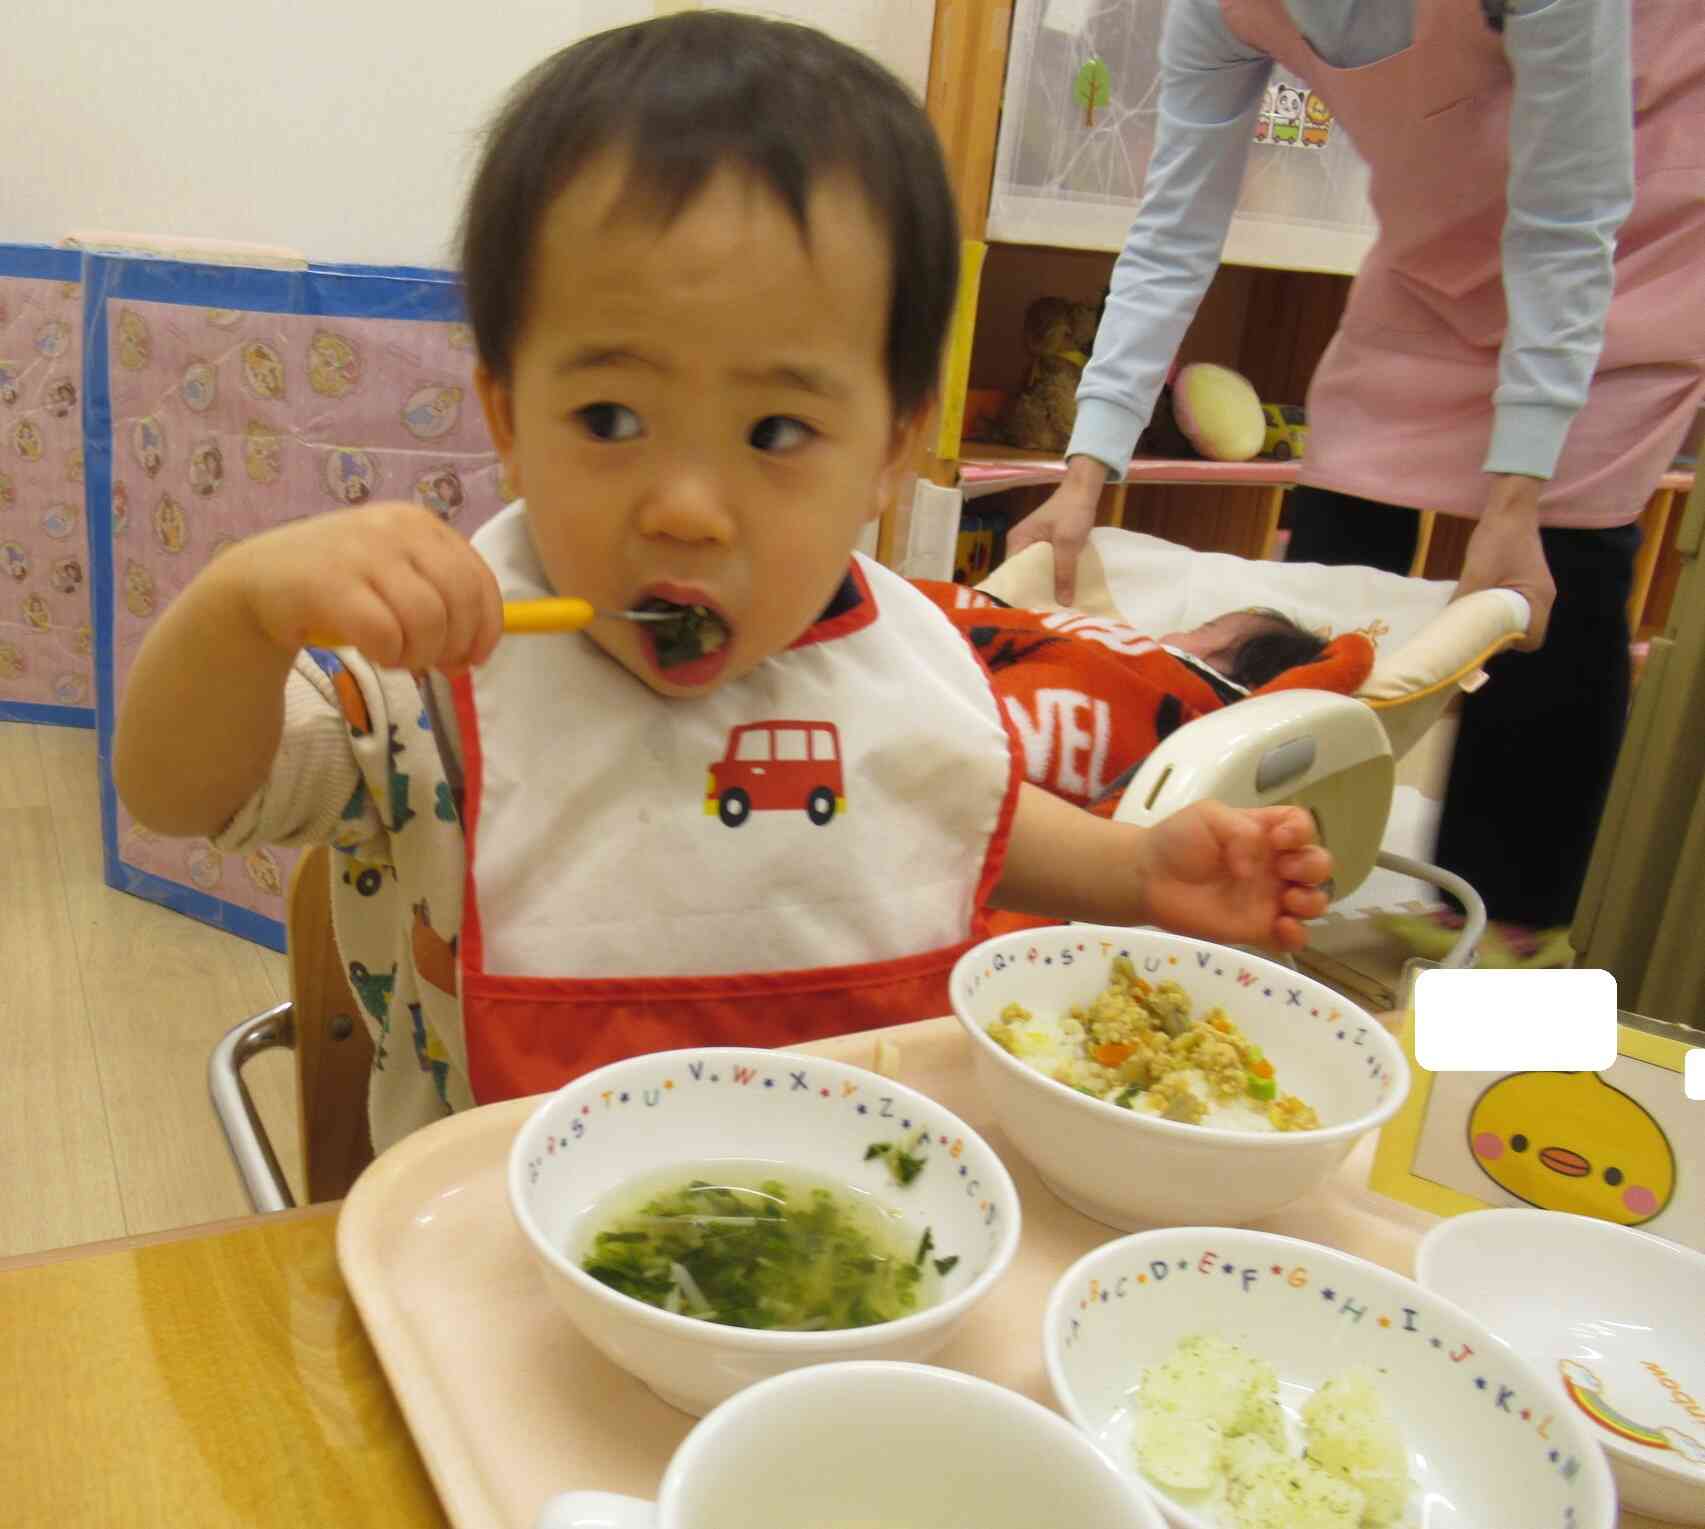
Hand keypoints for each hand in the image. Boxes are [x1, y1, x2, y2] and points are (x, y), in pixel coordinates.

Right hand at [220, 501, 503, 671]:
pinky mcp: (330, 583)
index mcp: (422, 524)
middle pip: (461, 600)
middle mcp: (397, 529)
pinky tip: (375, 653)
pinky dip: (388, 655)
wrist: (257, 582)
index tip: (474, 658)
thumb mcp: (398, 577)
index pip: (479, 579)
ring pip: (428, 619)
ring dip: (419, 654)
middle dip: (455, 644)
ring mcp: (363, 552)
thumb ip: (441, 602)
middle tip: (431, 664)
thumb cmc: (339, 584)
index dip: (486, 628)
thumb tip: (476, 654)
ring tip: (397, 658)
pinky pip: (386, 633)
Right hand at [1004, 456, 1104, 603]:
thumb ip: (1064, 572)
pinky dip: (1053, 576)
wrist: (1084, 489)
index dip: (1018, 592)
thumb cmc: (1071, 511)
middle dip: (1033, 593)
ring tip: (1052, 607)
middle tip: (1043, 614)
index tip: (1028, 611)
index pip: (1011, 574)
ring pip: (1036, 571)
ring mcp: (1033, 544)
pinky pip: (1046, 565)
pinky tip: (1062, 590)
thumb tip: (1062, 603)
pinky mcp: (1047, 545)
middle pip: (1023, 575)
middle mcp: (1020, 544)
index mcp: (1016, 542)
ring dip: (1045, 585)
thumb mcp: (1068, 544)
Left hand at [1135, 803, 1331, 952]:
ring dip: (1312, 900)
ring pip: (1314, 902)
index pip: (1303, 827)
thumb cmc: (1178, 840)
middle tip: (1283, 871)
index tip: (1278, 840)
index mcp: (1266, 833)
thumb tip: (1253, 868)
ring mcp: (1268, 899)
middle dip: (1312, 867)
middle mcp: (1274, 866)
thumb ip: (1240, 830)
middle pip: (1318, 865)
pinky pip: (1292, 939)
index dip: (1301, 832)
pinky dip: (1297, 935)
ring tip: (1287, 900)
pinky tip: (1281, 926)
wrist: (1148, 877)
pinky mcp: (1257, 929)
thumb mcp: (1209, 816)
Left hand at [1454, 475, 1554, 650]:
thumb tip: (1444, 626)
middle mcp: (1542, 596)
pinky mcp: (1526, 580)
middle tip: (1475, 635)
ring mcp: (1535, 587)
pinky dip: (1498, 609)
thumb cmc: (1497, 539)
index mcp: (1538, 598)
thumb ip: (1463, 602)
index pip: (1532, 639)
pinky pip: (1514, 603)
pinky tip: (1478, 605)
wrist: (1508, 508)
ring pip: (1517, 617)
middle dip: (1500, 636)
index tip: (1485, 642)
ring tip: (1473, 621)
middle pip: (1524, 630)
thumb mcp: (1476, 574)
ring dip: (1497, 622)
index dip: (1509, 645)